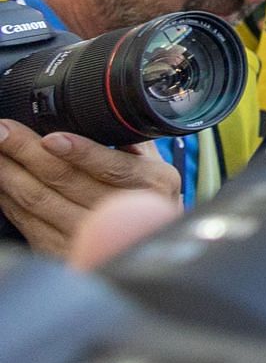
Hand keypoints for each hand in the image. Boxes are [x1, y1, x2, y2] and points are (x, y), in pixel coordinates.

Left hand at [0, 121, 181, 257]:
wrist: (142, 240)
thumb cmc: (145, 195)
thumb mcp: (152, 163)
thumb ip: (129, 140)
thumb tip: (100, 112)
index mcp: (150, 182)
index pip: (112, 167)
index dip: (80, 152)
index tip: (51, 138)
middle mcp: (122, 211)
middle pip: (66, 180)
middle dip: (27, 151)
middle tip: (3, 131)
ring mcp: (92, 236)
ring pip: (40, 201)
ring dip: (9, 173)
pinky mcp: (63, 250)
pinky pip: (27, 222)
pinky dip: (7, 199)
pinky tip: (0, 180)